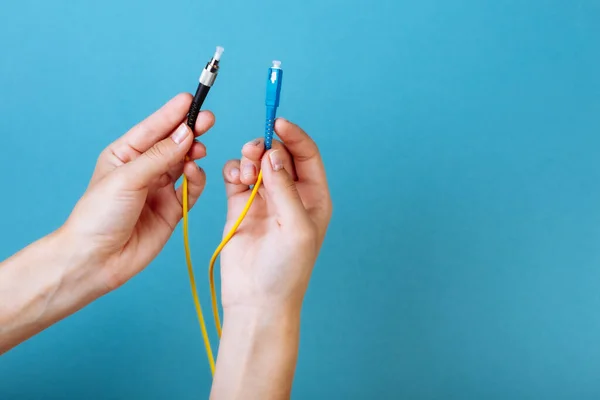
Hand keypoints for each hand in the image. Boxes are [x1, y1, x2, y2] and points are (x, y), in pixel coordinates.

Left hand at [62, 93, 213, 290]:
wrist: (96, 260)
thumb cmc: (99, 216)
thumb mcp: (128, 178)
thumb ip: (161, 156)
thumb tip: (186, 133)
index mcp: (125, 155)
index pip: (153, 128)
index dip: (173, 113)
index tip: (192, 99)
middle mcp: (144, 169)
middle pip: (173, 144)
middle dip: (190, 131)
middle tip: (208, 120)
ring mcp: (160, 189)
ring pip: (185, 163)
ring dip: (193, 155)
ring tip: (198, 151)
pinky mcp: (173, 209)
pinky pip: (192, 188)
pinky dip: (197, 179)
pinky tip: (194, 174)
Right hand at [220, 118, 331, 313]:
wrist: (256, 299)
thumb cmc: (285, 270)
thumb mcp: (295, 227)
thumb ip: (284, 187)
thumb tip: (273, 153)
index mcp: (313, 197)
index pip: (307, 155)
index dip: (294, 136)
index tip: (278, 122)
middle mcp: (290, 194)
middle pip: (280, 154)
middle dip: (267, 147)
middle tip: (256, 153)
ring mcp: (265, 199)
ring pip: (257, 161)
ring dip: (249, 158)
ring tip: (245, 174)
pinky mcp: (240, 205)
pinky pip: (237, 175)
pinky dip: (235, 170)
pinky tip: (235, 179)